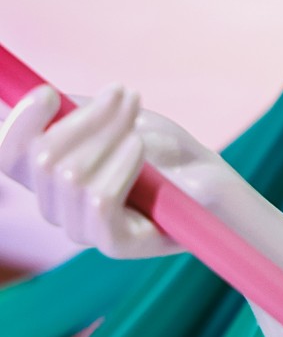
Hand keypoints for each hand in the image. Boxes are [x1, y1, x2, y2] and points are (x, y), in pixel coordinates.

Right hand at [0, 83, 198, 258]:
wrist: (208, 177)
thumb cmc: (160, 147)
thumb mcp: (116, 117)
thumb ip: (76, 109)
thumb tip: (41, 94)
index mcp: (47, 177)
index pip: (10, 157)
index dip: (19, 125)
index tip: (47, 93)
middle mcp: (56, 207)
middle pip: (43, 160)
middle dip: (88, 118)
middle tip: (127, 94)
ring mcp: (83, 229)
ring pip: (72, 177)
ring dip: (111, 136)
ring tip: (140, 120)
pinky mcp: (114, 243)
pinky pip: (100, 201)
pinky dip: (120, 166)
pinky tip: (140, 148)